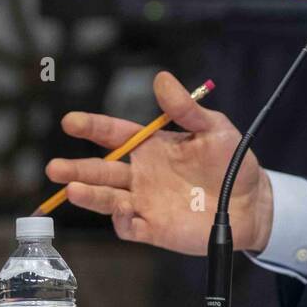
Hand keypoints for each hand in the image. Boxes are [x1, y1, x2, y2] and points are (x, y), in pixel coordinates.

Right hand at [45, 71, 273, 256]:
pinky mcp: (154, 228)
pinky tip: (120, 209)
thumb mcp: (214, 128)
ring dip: (89, 195)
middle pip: (101, 170)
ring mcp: (145, 201)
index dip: (92, 128)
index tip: (70, 121)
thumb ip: (185, 108)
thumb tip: (161, 78)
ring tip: (71, 189)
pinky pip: (129, 226)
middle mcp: (142, 174)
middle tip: (54, 167)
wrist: (253, 201)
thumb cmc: (233, 162)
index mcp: (152, 146)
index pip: (115, 134)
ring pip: (108, 199)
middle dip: (76, 168)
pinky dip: (120, 220)